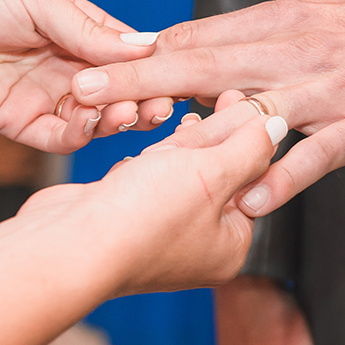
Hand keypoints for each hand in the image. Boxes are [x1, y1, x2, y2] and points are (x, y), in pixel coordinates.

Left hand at [0, 0, 175, 152]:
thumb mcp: (39, 0)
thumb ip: (89, 30)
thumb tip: (144, 47)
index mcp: (76, 31)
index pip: (126, 54)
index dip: (149, 67)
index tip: (171, 74)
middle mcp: (67, 66)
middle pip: (118, 91)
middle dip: (141, 99)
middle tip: (159, 104)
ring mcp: (45, 96)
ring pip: (96, 118)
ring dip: (117, 118)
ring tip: (127, 112)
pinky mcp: (21, 123)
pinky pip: (62, 137)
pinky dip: (83, 134)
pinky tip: (92, 122)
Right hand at [15, 106, 288, 293]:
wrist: (67, 246)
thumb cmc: (142, 218)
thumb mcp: (211, 172)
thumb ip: (247, 147)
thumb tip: (276, 125)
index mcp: (230, 247)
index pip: (254, 181)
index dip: (251, 136)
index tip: (246, 99)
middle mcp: (197, 248)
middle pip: (218, 176)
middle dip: (216, 136)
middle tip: (221, 96)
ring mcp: (157, 236)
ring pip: (180, 175)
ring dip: (180, 146)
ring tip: (184, 119)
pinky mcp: (123, 221)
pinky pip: (147, 182)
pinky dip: (147, 163)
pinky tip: (143, 153)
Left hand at [70, 0, 344, 216]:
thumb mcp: (317, 18)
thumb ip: (261, 37)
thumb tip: (204, 51)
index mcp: (280, 23)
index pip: (198, 37)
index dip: (144, 56)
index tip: (93, 66)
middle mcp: (293, 53)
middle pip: (204, 64)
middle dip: (139, 80)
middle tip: (83, 91)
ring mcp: (325, 92)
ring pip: (251, 108)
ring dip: (196, 131)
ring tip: (149, 155)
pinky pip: (311, 158)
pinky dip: (279, 178)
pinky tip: (248, 202)